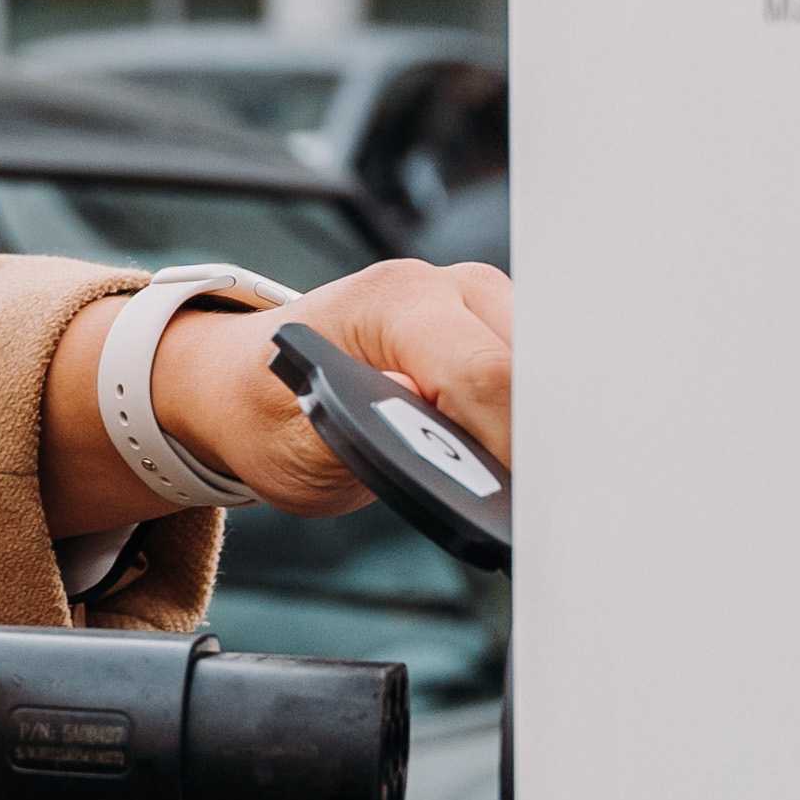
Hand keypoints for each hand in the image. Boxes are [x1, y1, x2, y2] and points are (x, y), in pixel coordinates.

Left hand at [43, 258, 515, 531]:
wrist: (247, 381)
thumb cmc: (265, 409)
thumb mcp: (292, 444)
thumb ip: (353, 434)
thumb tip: (423, 410)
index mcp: (393, 304)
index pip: (483, 371)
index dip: (511, 444)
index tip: (522, 507)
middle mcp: (445, 287)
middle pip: (534, 364)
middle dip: (542, 440)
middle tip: (538, 513)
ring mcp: (478, 302)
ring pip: (553, 367)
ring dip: (548, 430)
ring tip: (533, 495)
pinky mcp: (497, 328)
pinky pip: (541, 373)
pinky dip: (539, 420)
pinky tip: (528, 467)